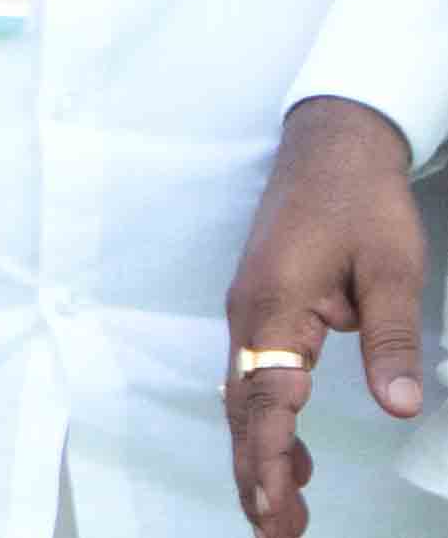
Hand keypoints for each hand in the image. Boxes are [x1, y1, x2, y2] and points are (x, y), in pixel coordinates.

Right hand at [228, 95, 426, 535]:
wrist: (330, 144)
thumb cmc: (360, 200)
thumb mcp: (391, 267)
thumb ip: (390, 337)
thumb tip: (400, 405)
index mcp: (274, 305)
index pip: (264, 397)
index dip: (266, 457)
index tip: (273, 507)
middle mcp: (249, 315)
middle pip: (242, 408)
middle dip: (255, 474)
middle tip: (276, 533)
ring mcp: (250, 312)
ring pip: (243, 398)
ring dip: (257, 454)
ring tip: (280, 513)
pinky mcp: (262, 309)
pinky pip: (253, 378)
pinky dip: (263, 423)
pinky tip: (287, 455)